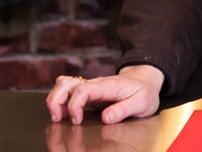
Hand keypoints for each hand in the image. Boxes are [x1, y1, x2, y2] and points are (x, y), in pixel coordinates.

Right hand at [45, 64, 164, 124]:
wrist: (146, 79)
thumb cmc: (144, 91)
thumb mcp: (141, 103)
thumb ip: (123, 110)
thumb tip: (106, 117)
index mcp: (108, 86)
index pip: (83, 90)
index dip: (74, 105)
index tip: (77, 121)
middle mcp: (96, 84)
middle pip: (67, 84)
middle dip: (56, 100)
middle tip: (57, 118)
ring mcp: (90, 86)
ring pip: (64, 84)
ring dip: (55, 99)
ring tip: (56, 116)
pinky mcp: (88, 91)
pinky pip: (68, 88)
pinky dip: (59, 98)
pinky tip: (62, 111)